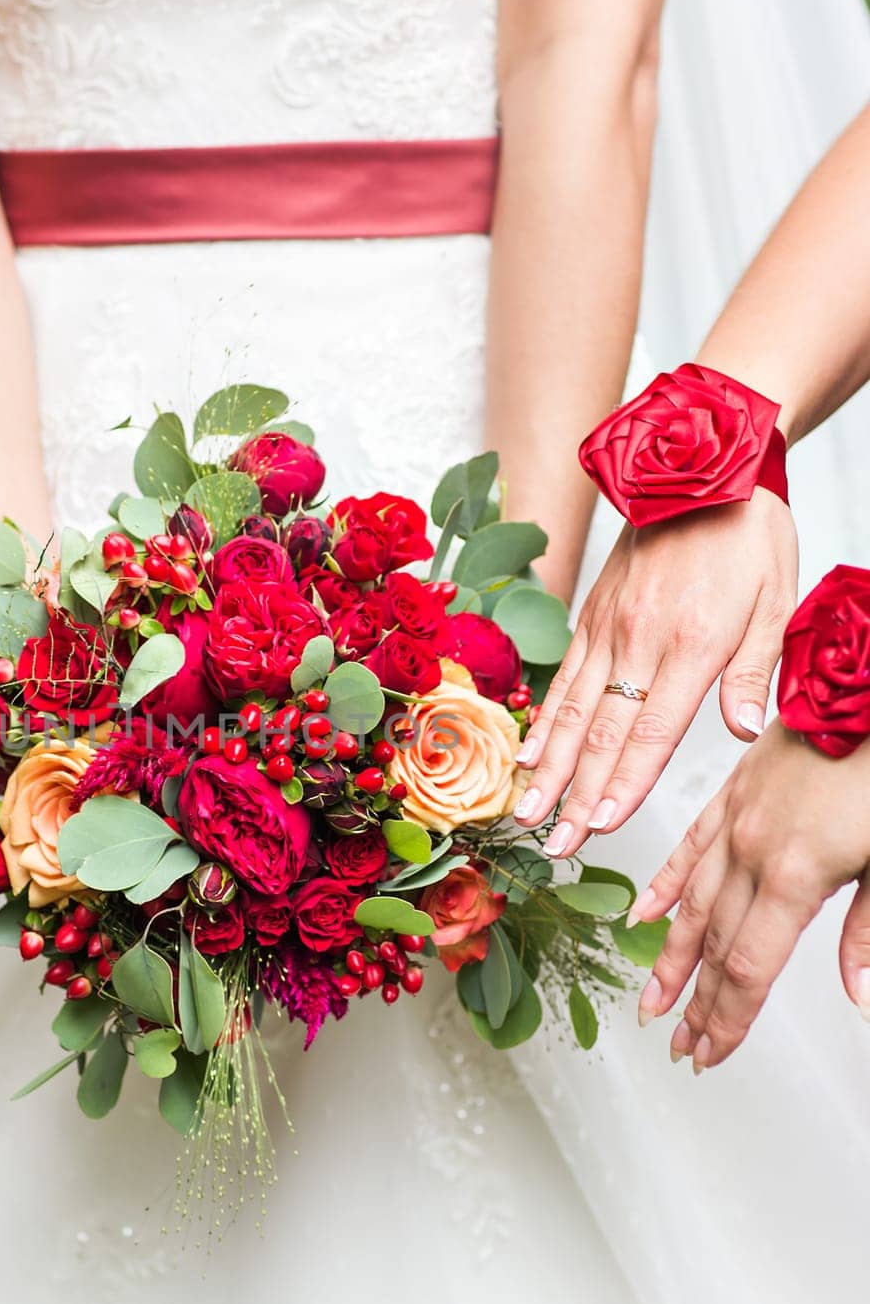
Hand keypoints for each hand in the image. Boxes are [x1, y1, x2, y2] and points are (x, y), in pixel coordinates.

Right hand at [511, 492, 796, 856]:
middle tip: (553, 844)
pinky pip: (564, 676)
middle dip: (576, 795)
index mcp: (693, 643)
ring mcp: (609, 626)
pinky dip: (543, 720)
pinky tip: (528, 754)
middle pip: (602, 734)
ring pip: (572, 711)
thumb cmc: (748, 532)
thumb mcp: (776, 599)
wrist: (702, 460)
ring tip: (527, 812)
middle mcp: (641, 639)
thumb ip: (753, 670)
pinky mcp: (593, 613)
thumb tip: (741, 731)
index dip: (624, 783)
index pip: (652, 732)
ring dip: (548, 769)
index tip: (601, 826)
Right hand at [631, 724, 869, 1070]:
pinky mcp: (736, 790)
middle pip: (713, 943)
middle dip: (694, 1001)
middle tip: (678, 1044)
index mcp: (796, 872)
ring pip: (692, 901)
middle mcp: (752, 848)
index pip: (747, 965)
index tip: (708, 1054)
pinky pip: (690, 845)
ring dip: (671, 955)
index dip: (726, 1018)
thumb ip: (869, 931)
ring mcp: (737, 817)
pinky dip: (666, 883)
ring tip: (652, 997)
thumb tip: (857, 997)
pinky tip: (646, 913)